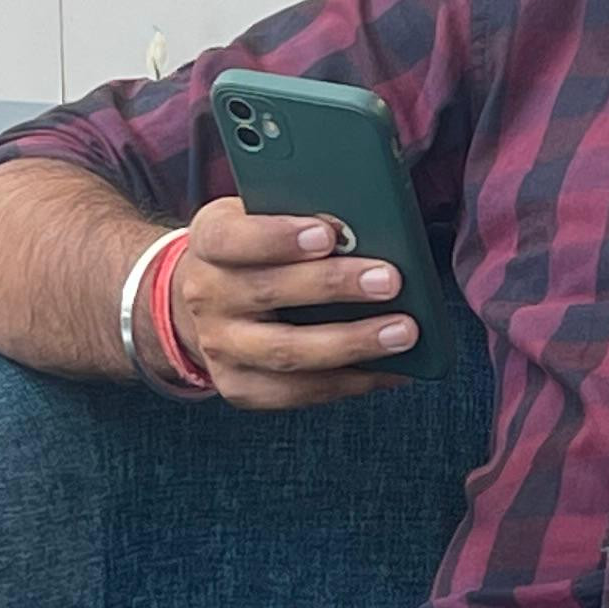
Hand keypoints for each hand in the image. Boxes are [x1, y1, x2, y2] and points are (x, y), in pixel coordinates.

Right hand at [170, 194, 424, 408]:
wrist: (208, 304)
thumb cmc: (254, 253)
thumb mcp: (262, 217)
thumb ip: (300, 216)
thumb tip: (363, 228)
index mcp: (210, 241)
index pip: (232, 238)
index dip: (277, 237)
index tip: (327, 235)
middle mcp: (206, 295)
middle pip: (268, 293)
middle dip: (334, 286)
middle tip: (388, 281)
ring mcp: (219, 346)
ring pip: (286, 351)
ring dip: (351, 343)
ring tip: (402, 332)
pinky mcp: (239, 386)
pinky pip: (297, 391)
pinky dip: (349, 381)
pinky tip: (389, 368)